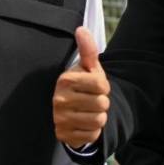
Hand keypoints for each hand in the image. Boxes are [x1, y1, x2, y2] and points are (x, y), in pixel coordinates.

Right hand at [53, 28, 109, 146]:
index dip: (104, 87)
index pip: (101, 86)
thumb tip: (81, 29)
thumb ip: (88, 50)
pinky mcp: (63, 135)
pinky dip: (92, 131)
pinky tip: (84, 123)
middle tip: (92, 100)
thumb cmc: (83, 85)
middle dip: (102, 103)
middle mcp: (59, 100)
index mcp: (65, 80)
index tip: (96, 87)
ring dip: (98, 117)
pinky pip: (92, 135)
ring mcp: (60, 119)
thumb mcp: (88, 67)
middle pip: (101, 104)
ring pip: (98, 121)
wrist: (71, 110)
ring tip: (89, 111)